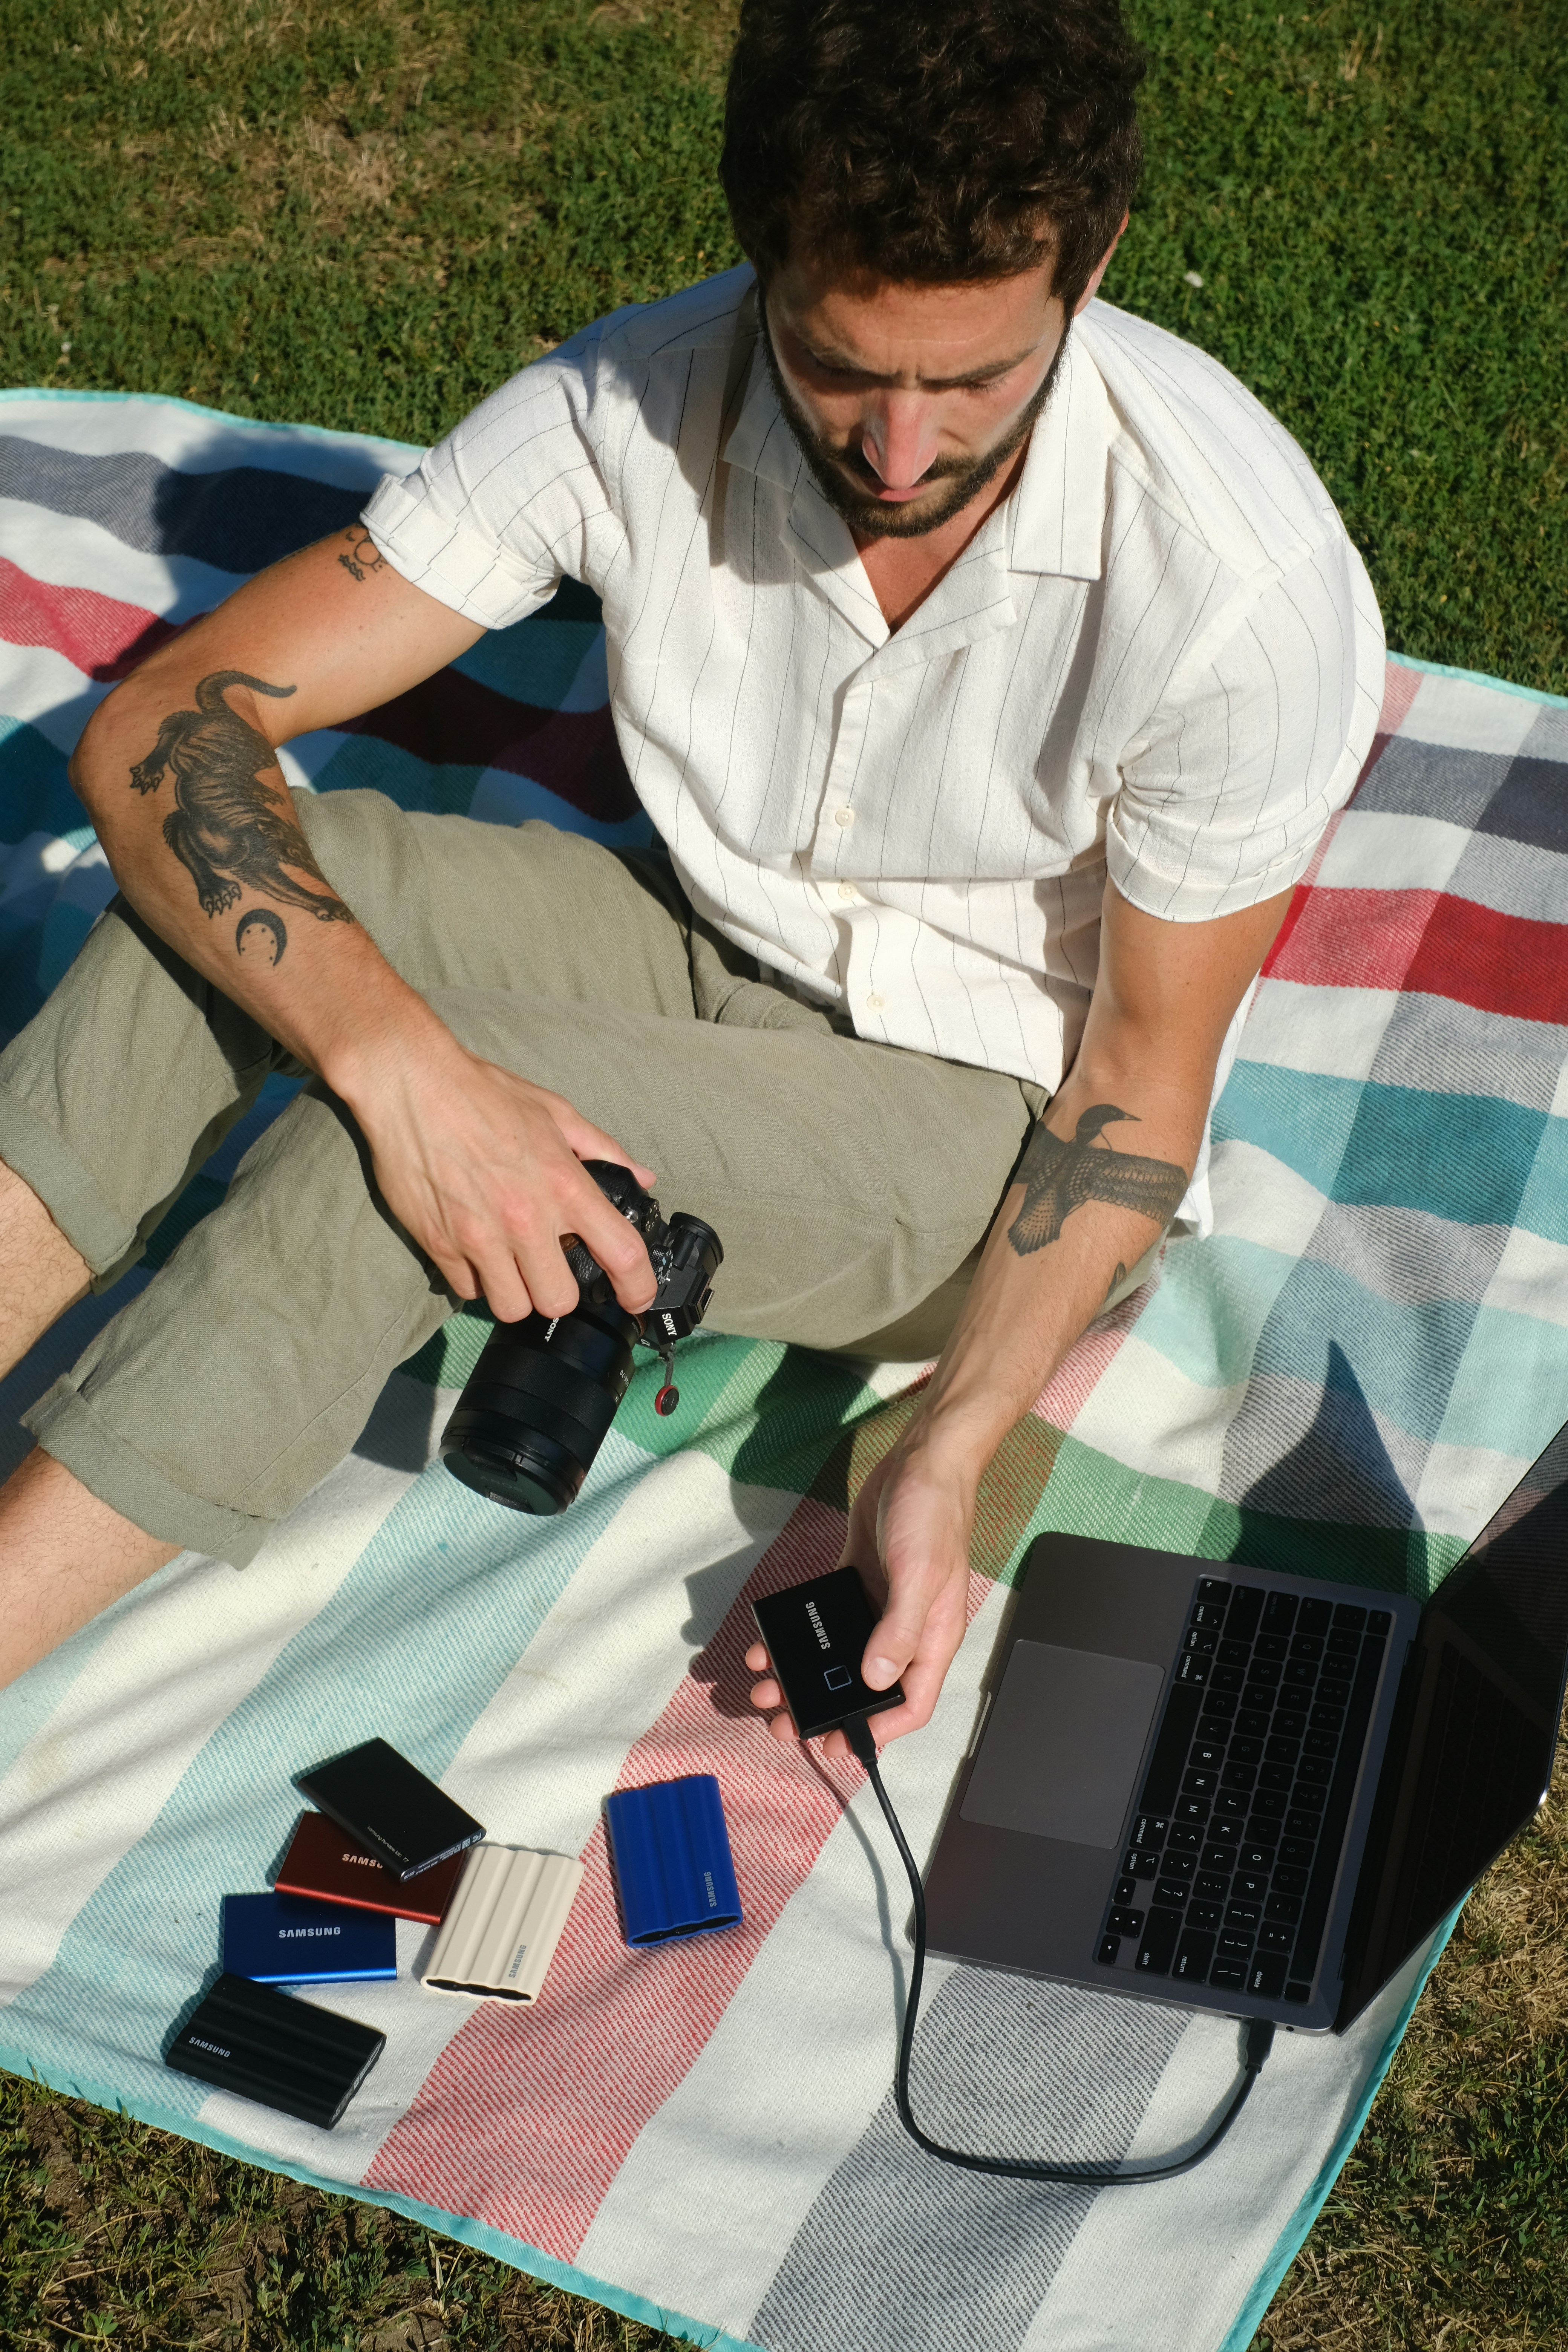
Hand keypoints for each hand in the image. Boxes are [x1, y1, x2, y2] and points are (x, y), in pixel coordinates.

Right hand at [345, 1025, 660, 1323]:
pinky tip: (477, 1251)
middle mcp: (525, 1219)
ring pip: (512, 1308)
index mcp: (564, 1185)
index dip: (638, 1288)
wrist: (410, 1085)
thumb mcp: (555, 1112)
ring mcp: (480, 1237)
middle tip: (552, 1267)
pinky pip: (467, 1291)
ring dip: (518, 1293)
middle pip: (559, 1300)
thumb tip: (642, 1177)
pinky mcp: (439, 1244)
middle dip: (560, 1291)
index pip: (621, 1254)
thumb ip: (603, 1149)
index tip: (637, 1299)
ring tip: (512, 1264)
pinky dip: (476, 1280)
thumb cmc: (482, 1094)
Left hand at [745, 1423, 977, 1763]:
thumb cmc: (934, 1514)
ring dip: (804, 1675)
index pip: (910, 1703)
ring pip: (841, 1656)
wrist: (922, 1460)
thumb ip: (899, 1630)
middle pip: (866, 1686)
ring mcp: (879, 1603)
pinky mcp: (856, 1579)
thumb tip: (876, 1678)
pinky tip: (772, 1641)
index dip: (878, 1732)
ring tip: (767, 1685)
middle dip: (824, 1707)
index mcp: (932, 1636)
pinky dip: (798, 1634)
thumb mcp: (919, 1576)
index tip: (838, 1745)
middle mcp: (905, 1627)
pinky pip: (823, 1619)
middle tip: (782, 1719)